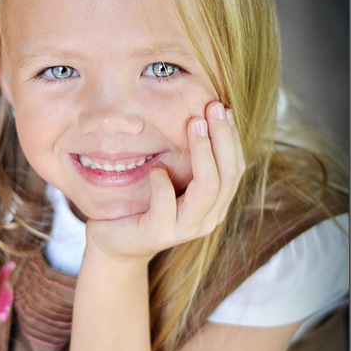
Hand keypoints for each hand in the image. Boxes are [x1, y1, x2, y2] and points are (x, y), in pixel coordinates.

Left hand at [86, 101, 244, 261]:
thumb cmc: (144, 206)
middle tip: (212, 107)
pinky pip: (166, 203)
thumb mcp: (173, 182)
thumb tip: (202, 118)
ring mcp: (185, 229)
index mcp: (215, 205)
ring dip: (202, 152)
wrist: (115, 243)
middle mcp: (207, 219)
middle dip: (222, 137)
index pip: (235, 169)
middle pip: (228, 175)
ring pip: (208, 188)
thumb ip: (190, 163)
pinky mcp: (159, 233)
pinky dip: (162, 181)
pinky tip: (155, 168)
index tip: (222, 108)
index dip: (231, 138)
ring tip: (194, 123)